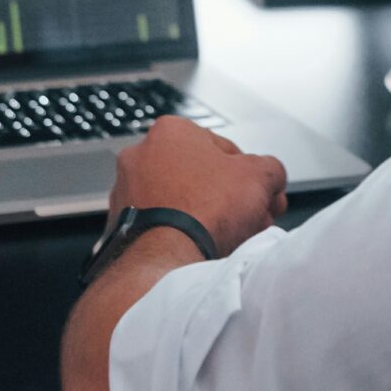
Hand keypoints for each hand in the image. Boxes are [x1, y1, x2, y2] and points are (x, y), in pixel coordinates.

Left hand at [106, 116, 289, 255]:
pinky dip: (183, 233)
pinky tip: (205, 248)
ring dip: (210, 217)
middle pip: (203, 177)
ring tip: (233, 238)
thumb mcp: (260, 176)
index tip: (262, 195)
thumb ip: (270, 168)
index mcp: (172, 131)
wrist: (166, 259)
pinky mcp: (120, 224)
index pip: (226, 150)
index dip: (252, 176)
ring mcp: (127, 191)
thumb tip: (270, 177)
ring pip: (183, 202)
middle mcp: (141, 155)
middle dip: (232, 198)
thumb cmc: (205, 211)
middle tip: (253, 217)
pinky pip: (163, 224)